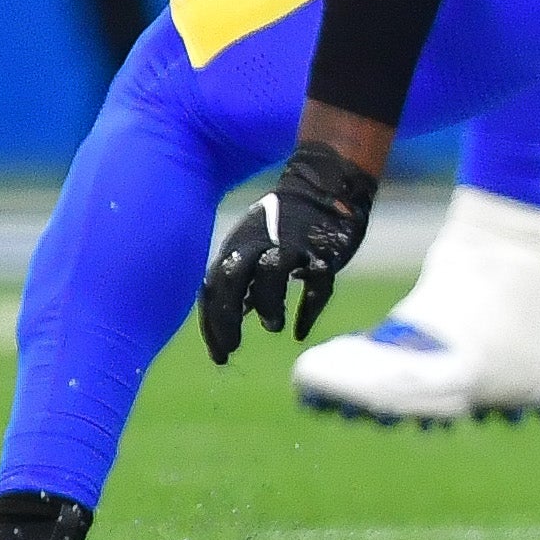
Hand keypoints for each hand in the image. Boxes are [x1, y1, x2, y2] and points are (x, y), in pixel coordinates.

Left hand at [196, 140, 376, 361]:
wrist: (327, 185)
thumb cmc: (284, 223)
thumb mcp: (255, 247)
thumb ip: (243, 279)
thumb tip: (232, 315)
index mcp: (238, 245)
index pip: (213, 287)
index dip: (213, 323)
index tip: (219, 354)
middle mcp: (259, 243)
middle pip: (232, 278)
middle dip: (227, 317)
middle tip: (231, 347)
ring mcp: (292, 244)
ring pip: (270, 273)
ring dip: (267, 304)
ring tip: (272, 327)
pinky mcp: (324, 250)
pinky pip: (315, 282)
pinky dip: (307, 309)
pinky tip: (300, 330)